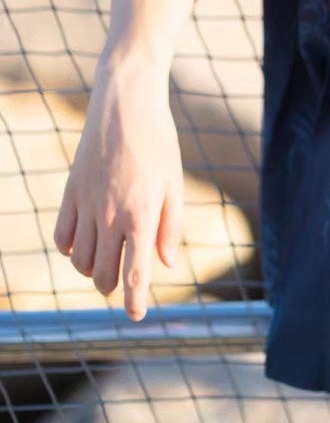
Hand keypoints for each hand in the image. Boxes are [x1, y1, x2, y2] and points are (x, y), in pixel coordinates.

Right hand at [53, 54, 184, 320]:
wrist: (126, 105)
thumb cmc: (159, 143)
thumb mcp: (174, 184)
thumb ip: (171, 227)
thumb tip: (164, 264)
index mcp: (142, 216)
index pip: (134, 275)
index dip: (135, 303)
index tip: (137, 317)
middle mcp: (110, 217)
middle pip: (103, 276)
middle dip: (113, 286)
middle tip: (124, 280)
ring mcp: (86, 206)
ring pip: (80, 262)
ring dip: (93, 269)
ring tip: (108, 259)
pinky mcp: (69, 193)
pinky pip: (62, 238)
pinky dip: (71, 249)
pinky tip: (84, 243)